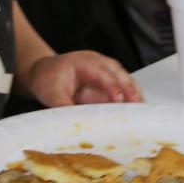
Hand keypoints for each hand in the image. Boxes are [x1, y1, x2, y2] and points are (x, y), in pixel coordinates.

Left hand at [24, 51, 141, 106]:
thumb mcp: (51, 93)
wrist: (44, 72)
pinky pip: (121, 87)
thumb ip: (64, 105)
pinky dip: (128, 97)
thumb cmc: (47, 78)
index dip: (112, 85)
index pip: (103, 72)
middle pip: (119, 73)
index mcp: (85, 61)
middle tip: (137, 105)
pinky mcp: (106, 81)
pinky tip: (133, 109)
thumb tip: (75, 121)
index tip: (119, 99)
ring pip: (124, 79)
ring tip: (139, 109)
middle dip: (129, 88)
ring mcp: (104, 70)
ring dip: (132, 92)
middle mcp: (98, 63)